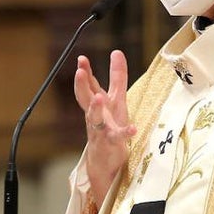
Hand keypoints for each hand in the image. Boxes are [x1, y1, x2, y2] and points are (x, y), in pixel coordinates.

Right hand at [75, 50, 135, 202]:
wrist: (105, 161)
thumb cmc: (110, 126)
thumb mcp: (116, 99)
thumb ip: (116, 77)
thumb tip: (116, 51)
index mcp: (96, 105)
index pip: (88, 86)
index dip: (85, 72)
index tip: (82, 59)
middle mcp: (95, 116)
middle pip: (85, 99)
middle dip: (82, 85)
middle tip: (80, 72)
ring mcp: (101, 130)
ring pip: (95, 119)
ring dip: (95, 108)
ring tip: (98, 98)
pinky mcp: (111, 144)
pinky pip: (117, 137)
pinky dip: (125, 132)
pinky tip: (133, 128)